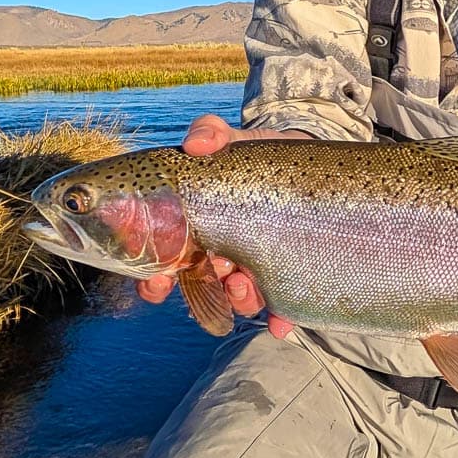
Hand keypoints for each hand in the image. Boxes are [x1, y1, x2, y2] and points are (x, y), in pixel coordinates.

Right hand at [134, 114, 308, 339]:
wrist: (304, 161)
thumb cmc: (254, 155)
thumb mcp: (230, 139)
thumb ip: (209, 133)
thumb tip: (195, 145)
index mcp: (193, 231)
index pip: (161, 264)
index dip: (152, 280)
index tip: (156, 279)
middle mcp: (218, 256)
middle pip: (198, 289)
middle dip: (198, 297)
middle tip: (210, 278)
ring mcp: (252, 268)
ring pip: (237, 300)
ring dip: (238, 301)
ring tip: (244, 284)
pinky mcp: (286, 273)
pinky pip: (280, 307)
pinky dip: (278, 319)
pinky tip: (281, 324)